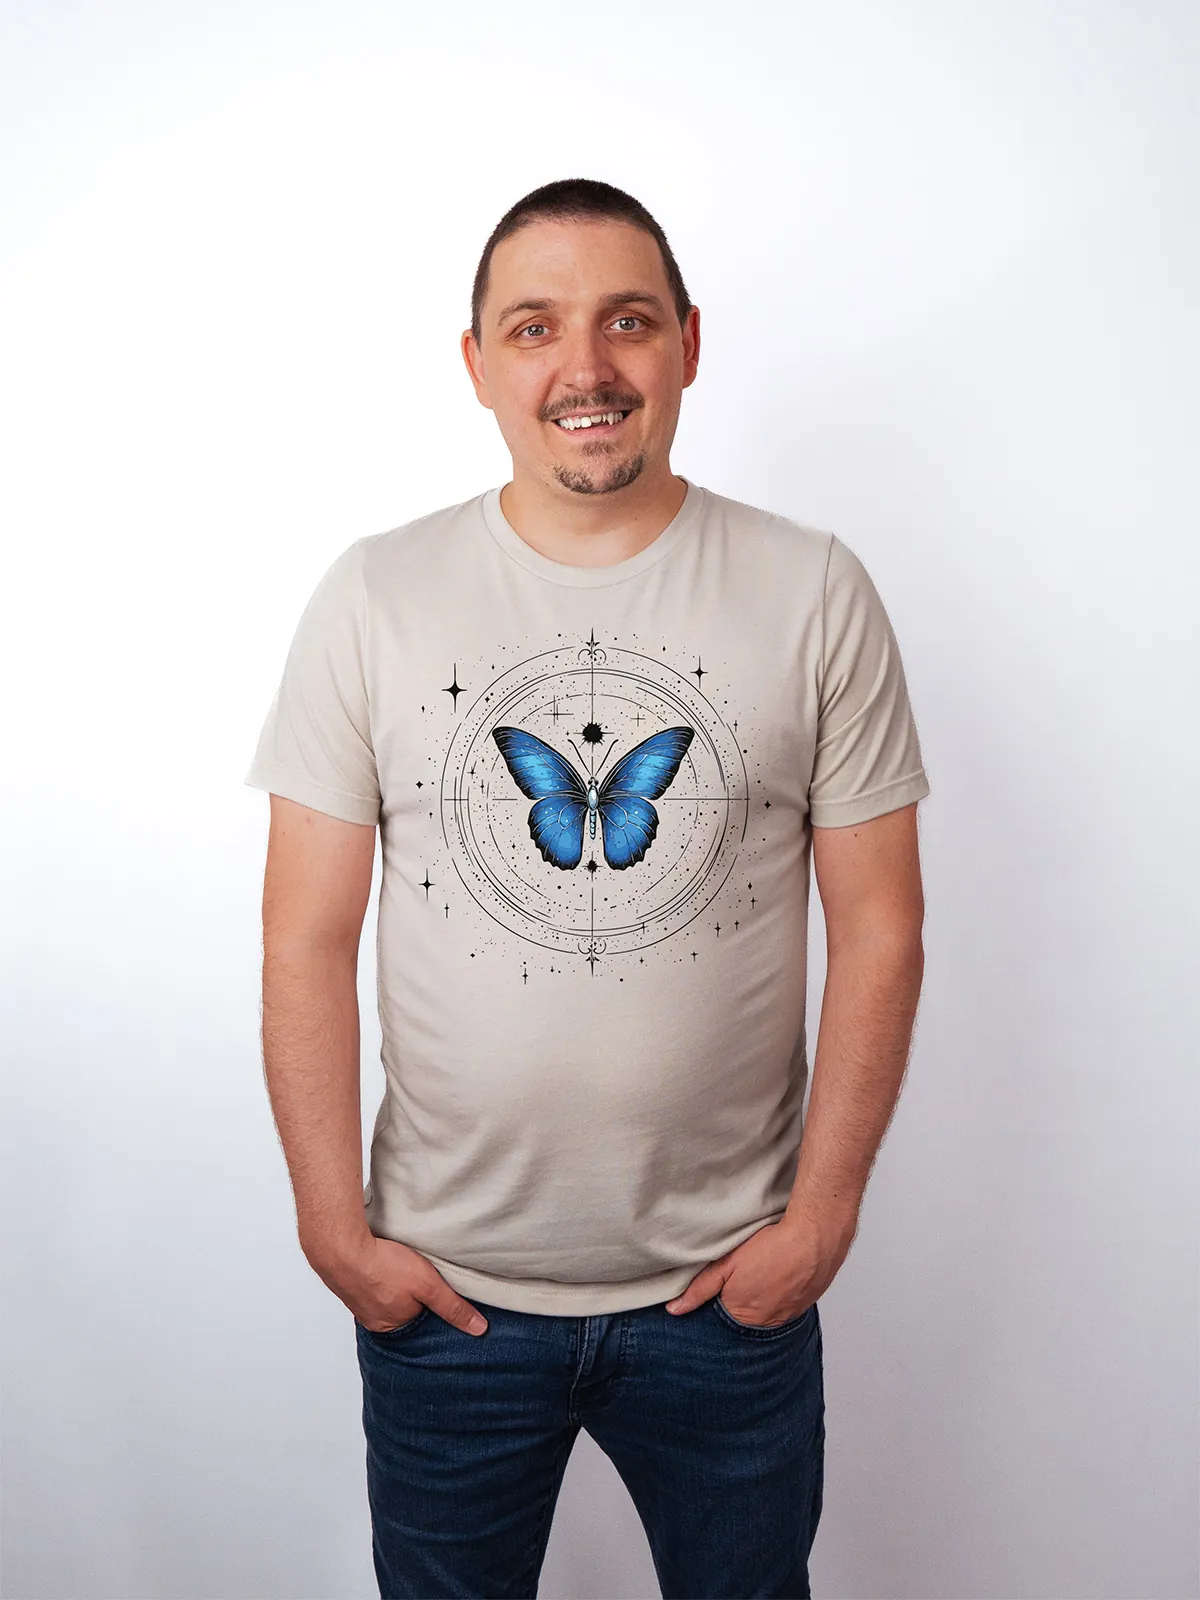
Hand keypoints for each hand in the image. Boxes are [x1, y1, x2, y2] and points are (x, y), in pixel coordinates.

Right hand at [304, 1231, 488, 1336]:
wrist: (340, 1248)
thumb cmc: (383, 1267)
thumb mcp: (429, 1286)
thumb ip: (453, 1307)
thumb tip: (479, 1329)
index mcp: (391, 1327)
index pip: (420, 1322)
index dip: (430, 1305)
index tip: (434, 1290)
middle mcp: (372, 1320)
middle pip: (400, 1310)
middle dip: (410, 1296)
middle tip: (416, 1276)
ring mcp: (357, 1302)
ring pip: (383, 1296)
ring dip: (391, 1284)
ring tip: (398, 1267)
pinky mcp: (347, 1282)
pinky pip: (367, 1283)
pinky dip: (375, 1275)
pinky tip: (380, 1262)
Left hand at [664, 1205, 858, 1324]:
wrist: (815, 1237)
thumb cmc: (770, 1248)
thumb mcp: (726, 1264)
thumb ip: (700, 1288)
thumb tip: (674, 1310)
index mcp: (743, 1316)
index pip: (722, 1319)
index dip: (720, 1301)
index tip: (723, 1284)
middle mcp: (767, 1323)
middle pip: (746, 1317)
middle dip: (742, 1300)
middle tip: (745, 1276)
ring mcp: (790, 1315)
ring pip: (769, 1310)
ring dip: (764, 1296)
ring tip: (764, 1273)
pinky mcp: (807, 1303)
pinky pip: (789, 1304)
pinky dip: (783, 1292)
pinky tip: (782, 1273)